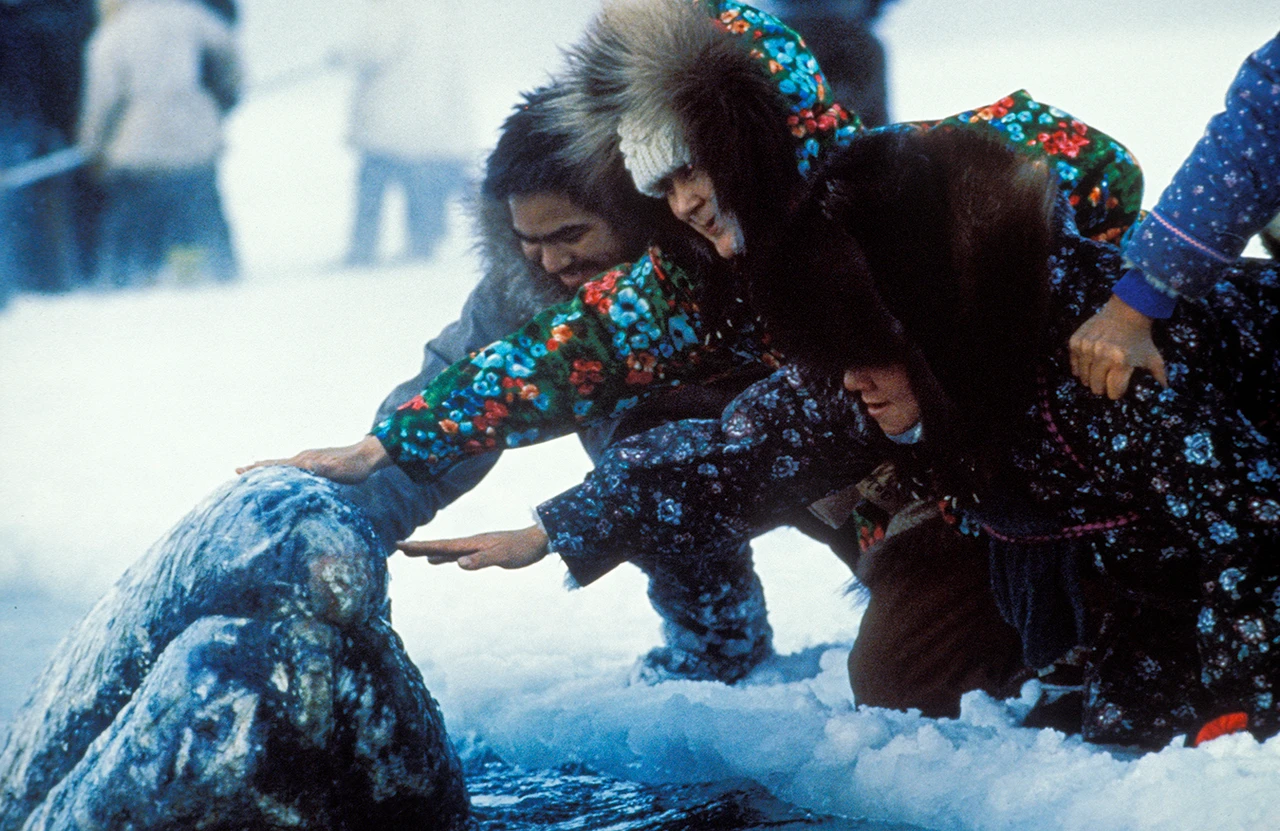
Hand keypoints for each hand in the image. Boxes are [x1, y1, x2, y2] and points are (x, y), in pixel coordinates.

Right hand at [236, 434, 390, 482]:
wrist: (369, 455)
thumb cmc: (355, 467)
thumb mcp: (339, 471)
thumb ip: (323, 470)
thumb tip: (307, 467)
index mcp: (306, 460)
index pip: (277, 465)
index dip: (258, 469)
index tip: (239, 470)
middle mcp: (305, 457)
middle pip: (276, 463)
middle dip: (257, 468)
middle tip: (237, 471)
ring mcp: (311, 458)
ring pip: (283, 464)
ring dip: (267, 468)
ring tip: (253, 471)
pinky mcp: (317, 462)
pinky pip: (293, 466)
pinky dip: (281, 469)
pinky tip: (283, 475)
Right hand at [397, 526, 548, 570]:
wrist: (539, 541)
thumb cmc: (522, 549)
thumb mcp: (503, 556)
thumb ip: (482, 560)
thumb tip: (458, 563)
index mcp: (473, 543)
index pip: (442, 545)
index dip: (421, 546)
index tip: (401, 545)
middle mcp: (471, 543)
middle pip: (440, 545)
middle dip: (419, 546)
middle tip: (398, 547)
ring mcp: (476, 547)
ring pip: (448, 549)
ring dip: (430, 551)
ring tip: (414, 553)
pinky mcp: (482, 551)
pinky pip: (458, 554)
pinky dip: (445, 556)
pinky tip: (442, 560)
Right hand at [1068, 294, 1167, 399]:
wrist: (1126, 310)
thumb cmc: (1140, 337)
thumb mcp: (1152, 356)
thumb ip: (1159, 374)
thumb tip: (1165, 388)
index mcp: (1121, 361)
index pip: (1113, 392)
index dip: (1117, 392)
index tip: (1118, 388)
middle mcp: (1101, 355)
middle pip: (1096, 387)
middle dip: (1102, 387)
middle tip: (1106, 381)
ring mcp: (1086, 348)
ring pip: (1083, 378)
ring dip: (1089, 378)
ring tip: (1097, 374)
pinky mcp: (1076, 341)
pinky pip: (1073, 363)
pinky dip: (1078, 367)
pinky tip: (1087, 366)